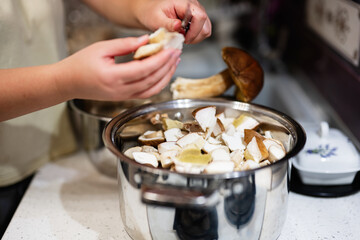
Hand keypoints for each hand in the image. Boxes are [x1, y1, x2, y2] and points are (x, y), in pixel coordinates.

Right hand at [57, 35, 180, 100]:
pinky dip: (158, 84)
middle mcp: (120, 90)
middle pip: (152, 80)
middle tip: (177, 52)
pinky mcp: (125, 99)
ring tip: (174, 62)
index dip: (160, 60)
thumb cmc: (81, 64)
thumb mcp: (101, 48)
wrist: (69, 83)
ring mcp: (123, 97)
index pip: (144, 69)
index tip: (171, 50)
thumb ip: (125, 44)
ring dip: (166, 76)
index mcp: (113, 77)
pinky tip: (164, 74)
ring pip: (152, 89)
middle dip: (167, 66)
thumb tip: (147, 40)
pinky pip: (146, 94)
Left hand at [133, 0, 211, 43]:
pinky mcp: (196, 18)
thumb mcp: (156, 19)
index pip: (200, 17)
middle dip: (196, 36)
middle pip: (206, 25)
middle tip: (183, 39)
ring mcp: (196, 12)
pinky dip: (195, 36)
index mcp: (184, 3)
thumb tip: (179, 26)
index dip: (194, 31)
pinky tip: (185, 35)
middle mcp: (193, 6)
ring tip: (183, 37)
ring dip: (196, 37)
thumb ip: (168, 23)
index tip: (184, 38)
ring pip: (206, 29)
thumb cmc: (152, 13)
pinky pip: (202, 30)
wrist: (150, 11)